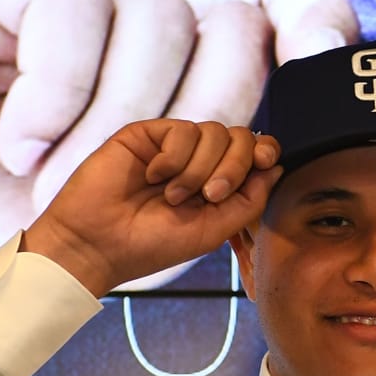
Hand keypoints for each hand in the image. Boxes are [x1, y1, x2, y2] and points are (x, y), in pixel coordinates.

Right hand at [0, 0, 357, 291]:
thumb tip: (278, 145)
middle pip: (230, 18)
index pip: (266, 14)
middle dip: (210, 114)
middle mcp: (122, 20)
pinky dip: (60, 91)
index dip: (311, 18)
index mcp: (166, 74)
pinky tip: (17, 142)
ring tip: (50, 184)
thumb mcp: (115, 233)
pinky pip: (71, 3)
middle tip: (141, 187)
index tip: (330, 53)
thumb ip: (199, 186)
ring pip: (160, 12)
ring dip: (119, 123)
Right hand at [23, 121, 281, 296]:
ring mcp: (173, 146)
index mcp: (218, 183)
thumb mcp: (214, 229)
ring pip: (215, 132)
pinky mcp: (148, 134)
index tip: (264, 163)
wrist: (99, 244)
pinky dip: (175, 158)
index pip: (255, 152)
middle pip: (241, 137)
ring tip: (173, 196)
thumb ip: (250, 200)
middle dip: (235, 165)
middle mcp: (199, 161)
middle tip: (211, 195)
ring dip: (200, 169)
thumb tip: (276, 166)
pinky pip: (183, 131)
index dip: (265, 151)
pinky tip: (154, 176)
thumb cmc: (153, 244)